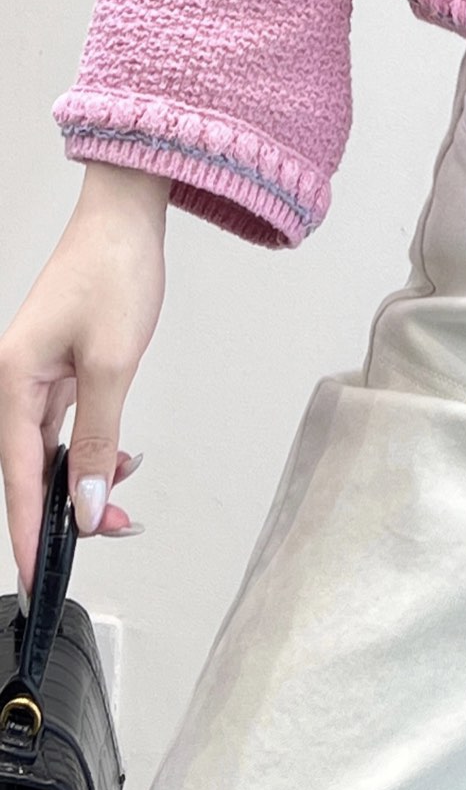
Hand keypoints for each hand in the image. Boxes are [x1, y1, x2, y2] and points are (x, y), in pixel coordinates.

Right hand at [0, 180, 165, 604]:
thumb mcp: (113, 362)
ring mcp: (38, 373)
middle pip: (31, 467)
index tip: (41, 577)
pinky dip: (91, 447)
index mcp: (13, 381)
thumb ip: (98, 439)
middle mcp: (16, 381)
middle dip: (67, 508)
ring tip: (123, 500)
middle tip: (112, 530)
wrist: (128, 212)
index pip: (19, 476)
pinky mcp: (61, 365)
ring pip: (51, 449)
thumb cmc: (114, 269)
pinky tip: (119, 458)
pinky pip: (66, 424)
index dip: (30, 531)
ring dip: (84, 478)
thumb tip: (85, 504)